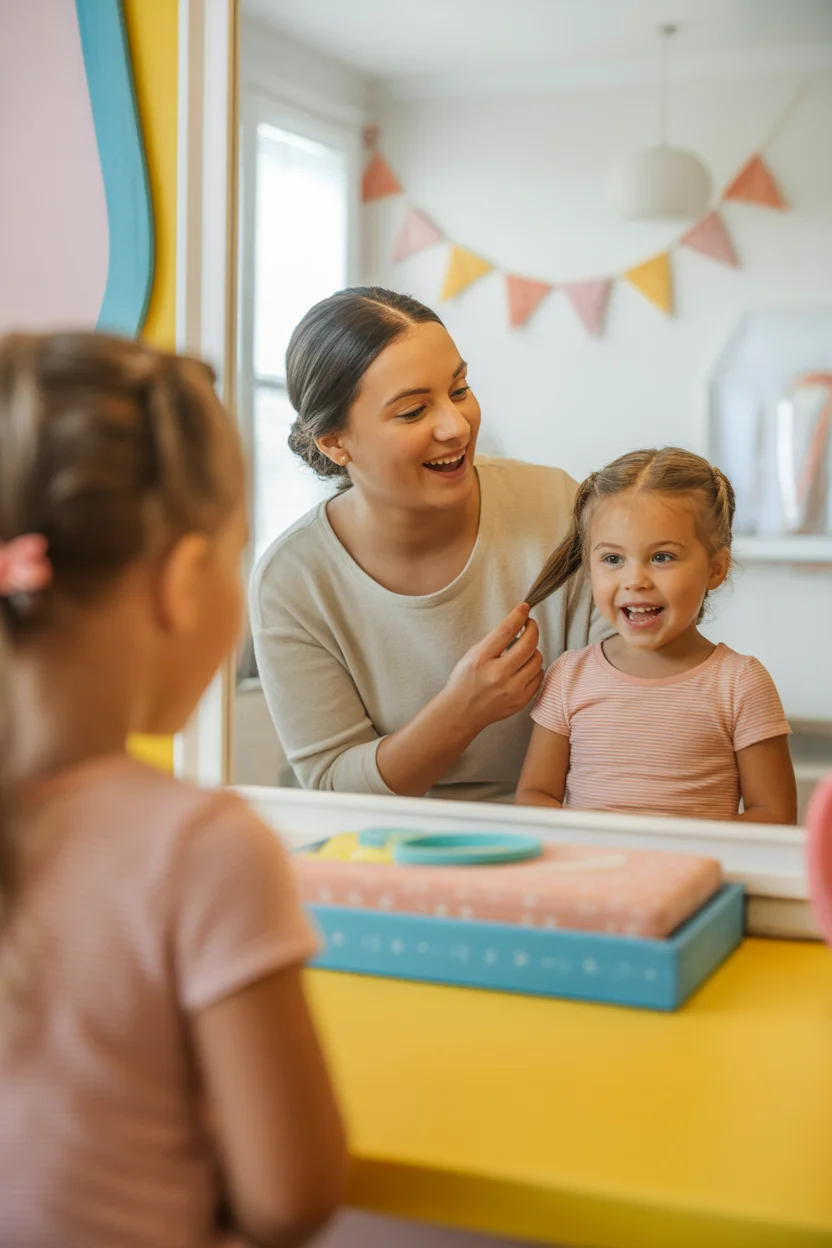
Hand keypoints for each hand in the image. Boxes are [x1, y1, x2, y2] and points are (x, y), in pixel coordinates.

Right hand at [444, 604, 543, 733]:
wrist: (462, 712)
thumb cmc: (465, 681)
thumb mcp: (472, 655)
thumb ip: (494, 641)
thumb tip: (517, 622)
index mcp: (481, 659)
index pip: (506, 631)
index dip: (518, 616)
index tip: (524, 608)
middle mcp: (497, 675)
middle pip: (528, 644)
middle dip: (532, 629)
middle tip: (529, 625)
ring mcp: (511, 690)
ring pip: (537, 660)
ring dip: (533, 650)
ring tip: (522, 651)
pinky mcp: (521, 700)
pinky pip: (539, 676)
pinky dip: (534, 668)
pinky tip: (524, 667)